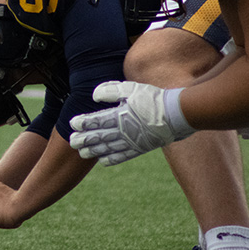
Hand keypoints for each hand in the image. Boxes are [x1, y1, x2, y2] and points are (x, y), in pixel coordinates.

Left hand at [68, 81, 189, 164]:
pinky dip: (111, 159)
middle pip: (99, 137)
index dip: (83, 123)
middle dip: (84, 139)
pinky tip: (102, 161)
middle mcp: (124, 131)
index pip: (97, 121)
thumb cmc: (153, 98)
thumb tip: (94, 95)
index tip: (72, 124)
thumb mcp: (131, 89)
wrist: (177, 114)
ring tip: (82, 153)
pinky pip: (123, 156)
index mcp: (120, 115)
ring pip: (108, 148)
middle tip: (71, 142)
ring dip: (93, 151)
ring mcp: (132, 142)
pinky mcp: (140, 148)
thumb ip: (111, 91)